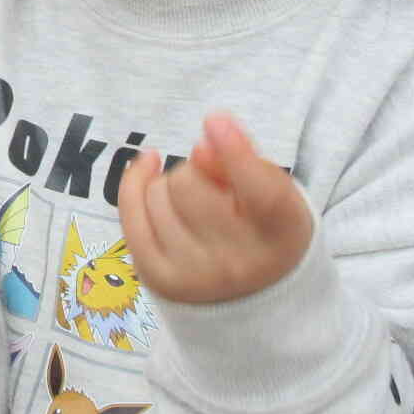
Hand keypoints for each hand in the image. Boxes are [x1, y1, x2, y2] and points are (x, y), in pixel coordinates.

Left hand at [117, 113, 311, 304]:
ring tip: (194, 200)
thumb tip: (201, 148)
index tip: (216, 120)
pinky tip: (147, 171)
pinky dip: (135, 186)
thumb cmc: (264, 226)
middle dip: (194, 170)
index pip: (261, 193)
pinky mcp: (159, 279)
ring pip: (156, 196)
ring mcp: (196, 276)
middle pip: (190, 184)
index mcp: (282, 233)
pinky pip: (131, 215)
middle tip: (211, 184)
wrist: (254, 294)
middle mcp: (241, 262)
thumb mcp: (272, 191)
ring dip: (170, 185)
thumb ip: (244, 164)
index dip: (235, 153)